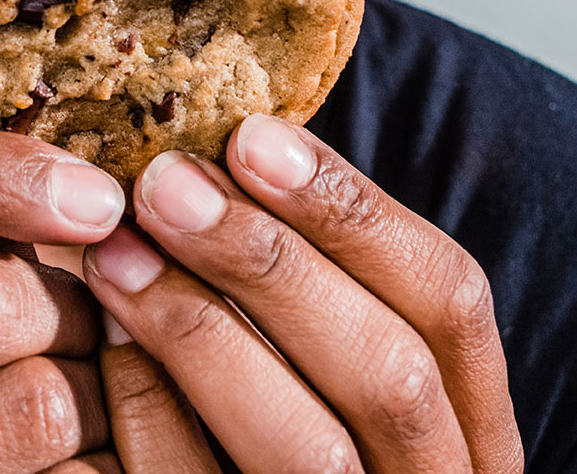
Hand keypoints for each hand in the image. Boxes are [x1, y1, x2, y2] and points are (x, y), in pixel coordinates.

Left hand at [84, 115, 523, 473]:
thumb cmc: (286, 423)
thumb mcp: (337, 355)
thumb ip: (312, 278)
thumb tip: (233, 139)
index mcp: (472, 419)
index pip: (447, 298)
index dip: (352, 210)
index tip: (250, 134)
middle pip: (387, 373)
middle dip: (270, 265)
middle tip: (162, 183)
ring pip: (310, 449)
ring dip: (204, 333)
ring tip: (115, 250)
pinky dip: (153, 416)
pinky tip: (105, 343)